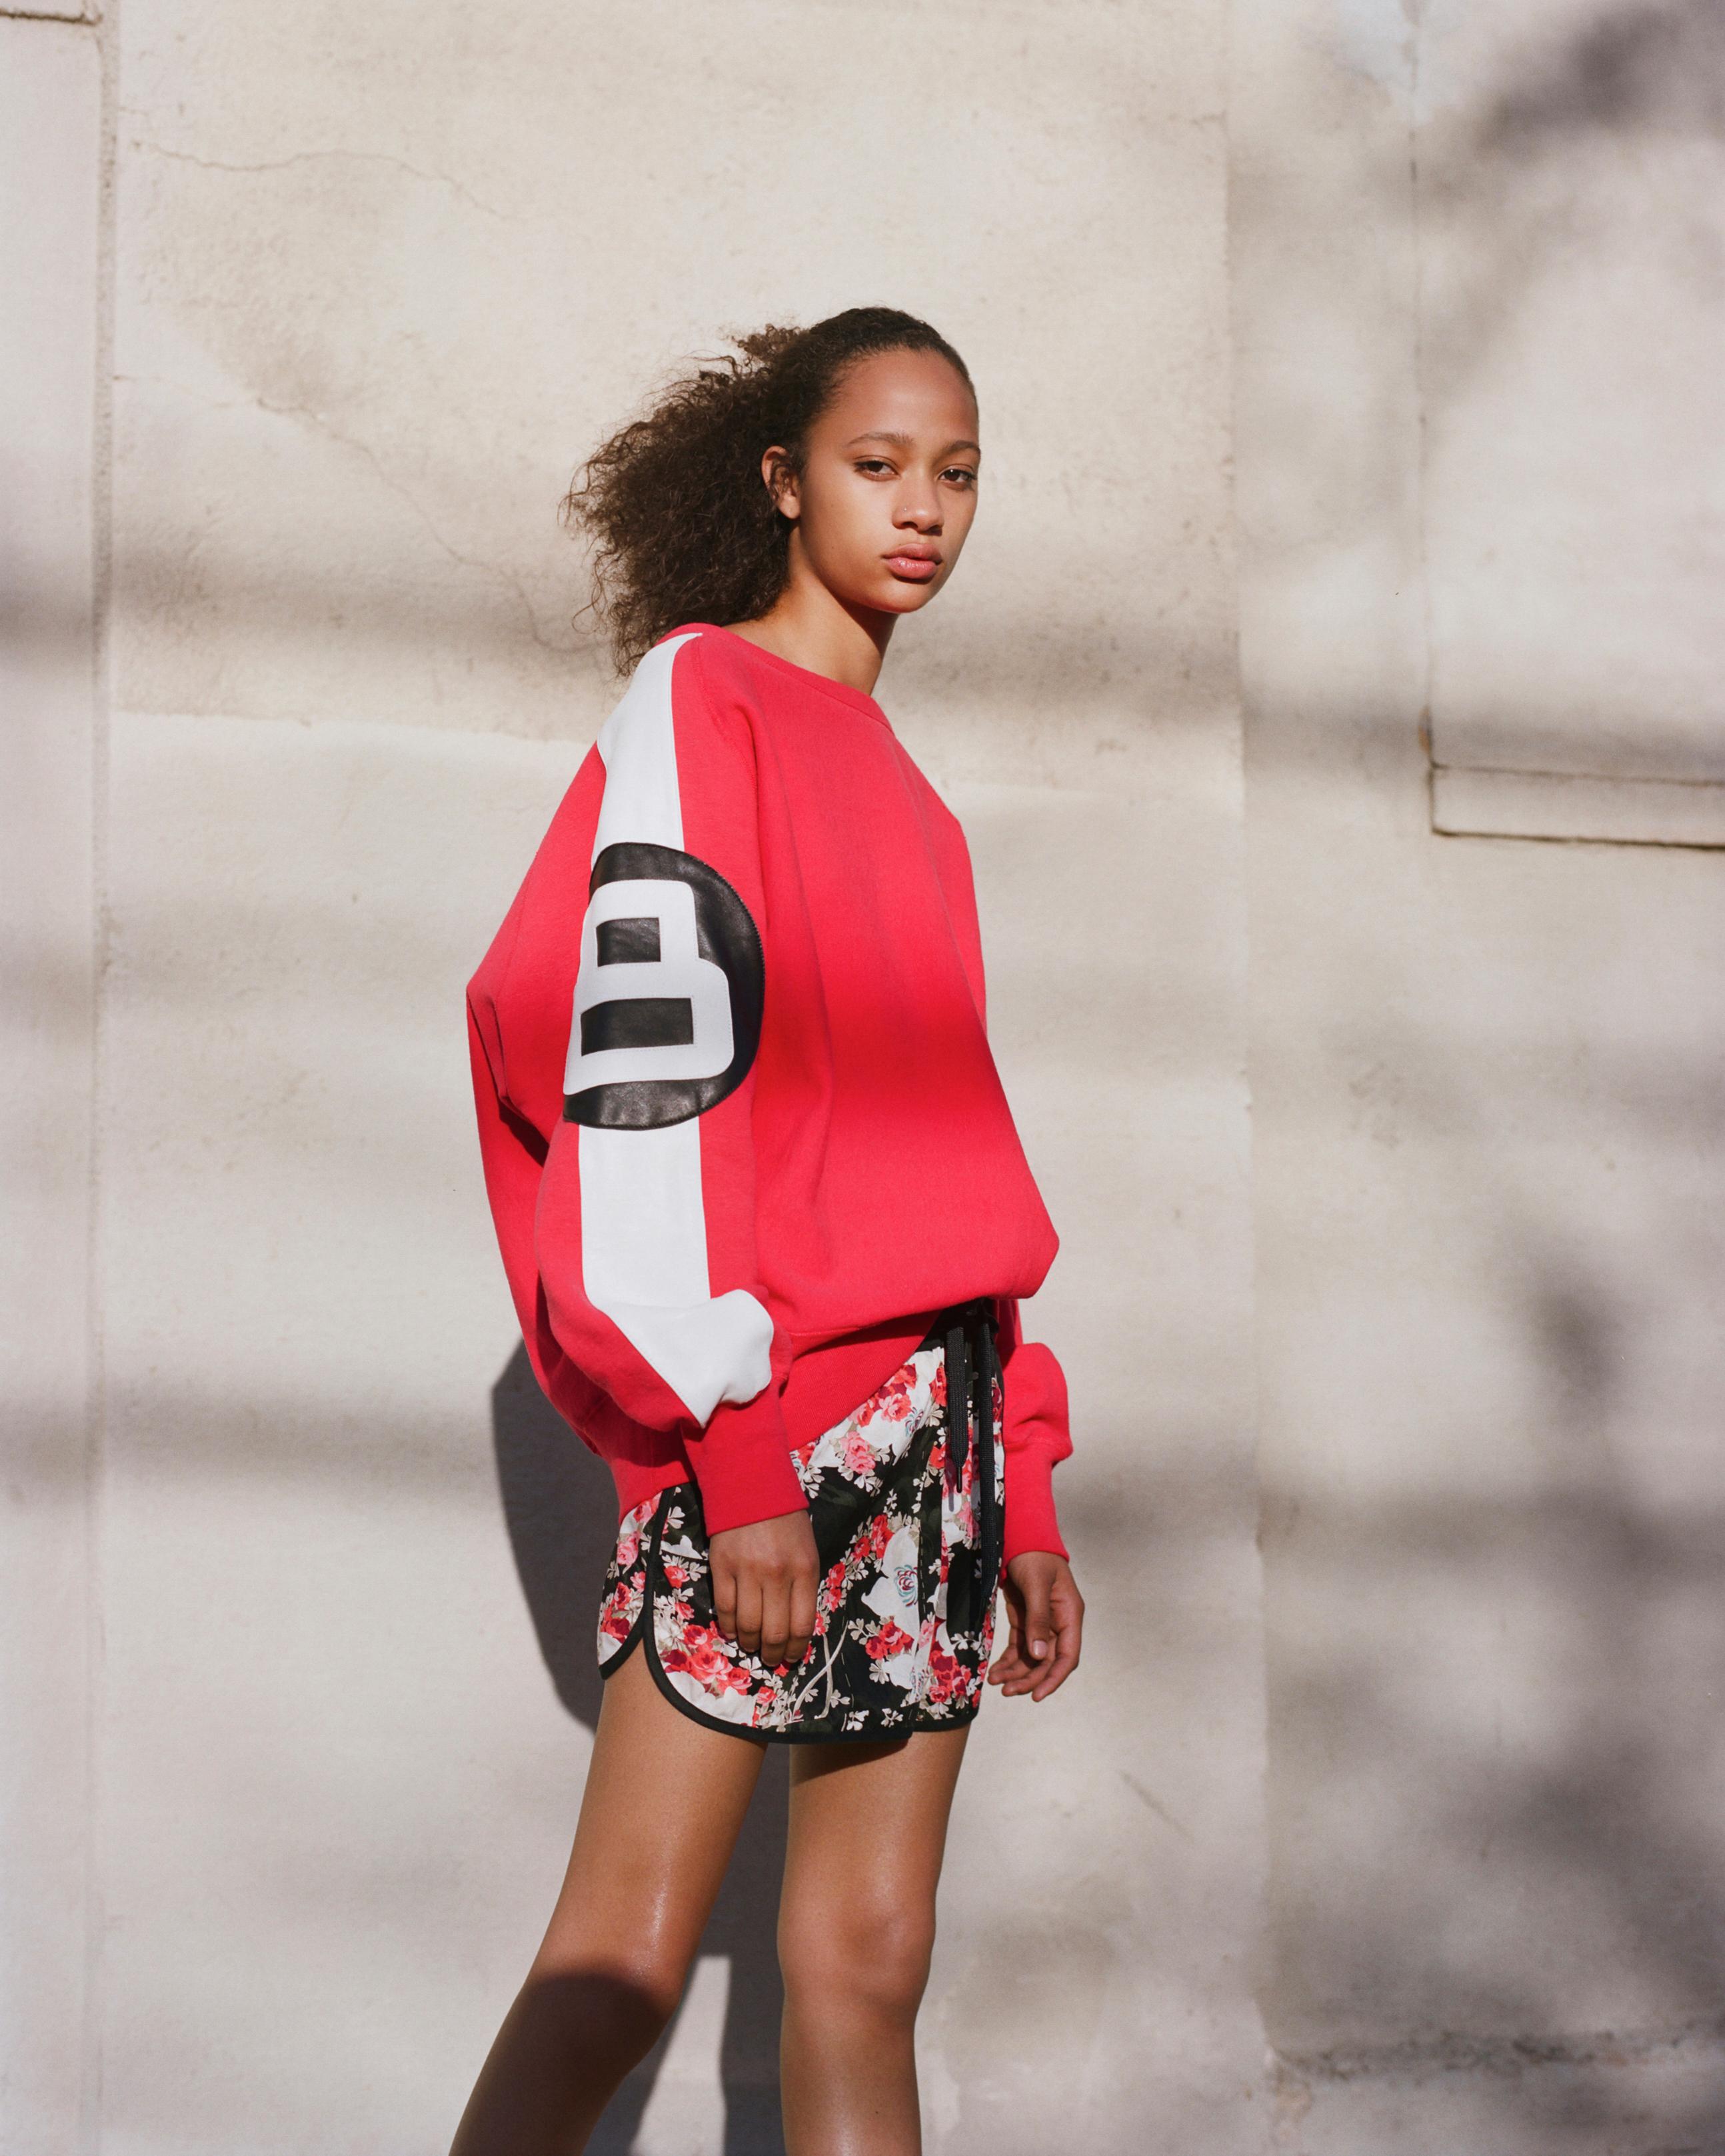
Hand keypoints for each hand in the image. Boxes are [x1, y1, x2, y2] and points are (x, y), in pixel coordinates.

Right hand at [709, 1510, 818, 1668]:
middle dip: (772, 1653)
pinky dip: (729, 1626)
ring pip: (748, 1625)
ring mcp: (747, 1572)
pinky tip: (733, 1630)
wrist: (752, 1485)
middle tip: (770, 1658)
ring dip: (750, 1643)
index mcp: (804, 1570)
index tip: (791, 1656)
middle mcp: (777, 1574)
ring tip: (751, 1645)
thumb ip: (802, 1585)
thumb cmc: (785, 1519)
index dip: (795, 1648)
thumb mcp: (806, 1549)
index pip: (802, 1624)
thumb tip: (794, 1625)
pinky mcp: (721, 1568)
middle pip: (774, 1631)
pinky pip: (724, 1609)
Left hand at [987, 1553, 1082, 1700]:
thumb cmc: (1033, 1556)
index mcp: (1069, 1615)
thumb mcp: (1036, 1585)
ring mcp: (1041, 1623)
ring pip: (1032, 1658)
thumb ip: (1038, 1619)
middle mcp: (1058, 1623)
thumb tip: (1039, 1655)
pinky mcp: (1025, 1620)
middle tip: (1006, 1691)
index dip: (1053, 1678)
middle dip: (1028, 1678)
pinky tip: (995, 1672)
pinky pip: (1019, 1647)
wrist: (1020, 1536)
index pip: (1067, 1656)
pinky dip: (1008, 1661)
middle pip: (1047, 1662)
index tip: (1036, 1695)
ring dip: (1016, 1673)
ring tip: (996, 1683)